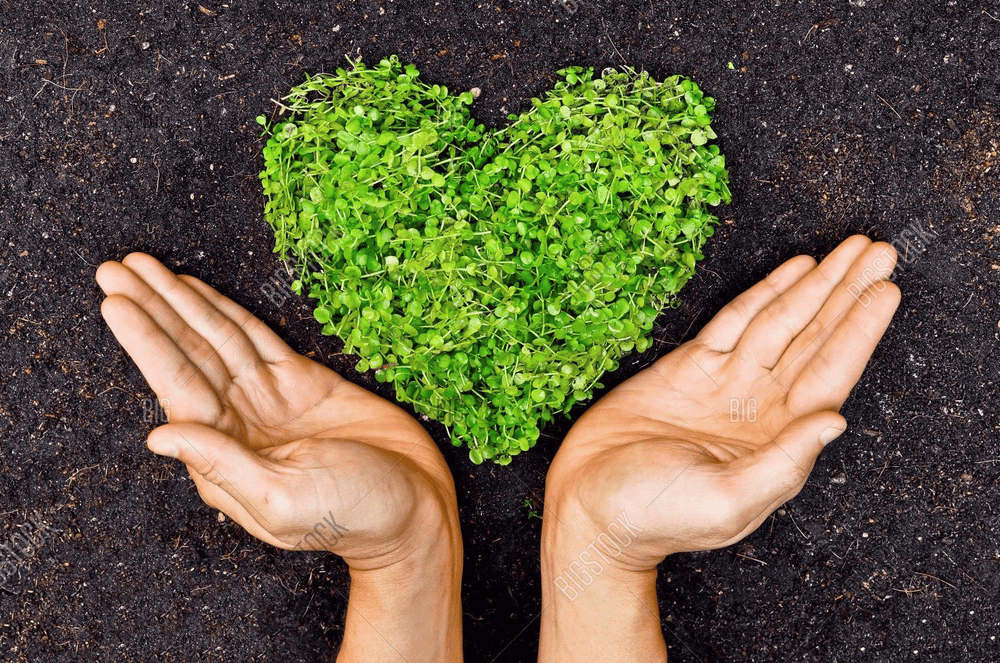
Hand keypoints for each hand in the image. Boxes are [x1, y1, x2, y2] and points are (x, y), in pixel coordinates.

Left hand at [97, 254, 462, 661]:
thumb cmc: (351, 515)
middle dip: (151, 310)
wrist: (414, 504)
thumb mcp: (282, 498)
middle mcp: (236, 423)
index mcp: (224, 456)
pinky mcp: (301, 381)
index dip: (146, 343)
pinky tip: (197, 291)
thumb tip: (156, 436)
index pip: (176, 387)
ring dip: (180, 302)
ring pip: (217, 339)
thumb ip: (223, 464)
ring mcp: (267, 399)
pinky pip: (257, 339)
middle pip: (187, 354)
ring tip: (142, 265)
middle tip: (115, 268)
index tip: (115, 302)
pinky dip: (226, 312)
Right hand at [539, 236, 899, 661]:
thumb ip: (784, 464)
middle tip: (880, 251)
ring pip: (779, 321)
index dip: (860, 330)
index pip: (832, 373)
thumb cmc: (656, 516)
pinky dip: (764, 293)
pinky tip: (792, 271)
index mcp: (778, 438)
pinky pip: (734, 321)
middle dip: (847, 293)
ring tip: (849, 250)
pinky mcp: (686, 368)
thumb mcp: (728, 502)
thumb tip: (836, 421)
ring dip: (814, 285)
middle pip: (814, 337)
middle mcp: (760, 404)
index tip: (885, 290)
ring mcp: (725, 382)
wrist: (591, 506)